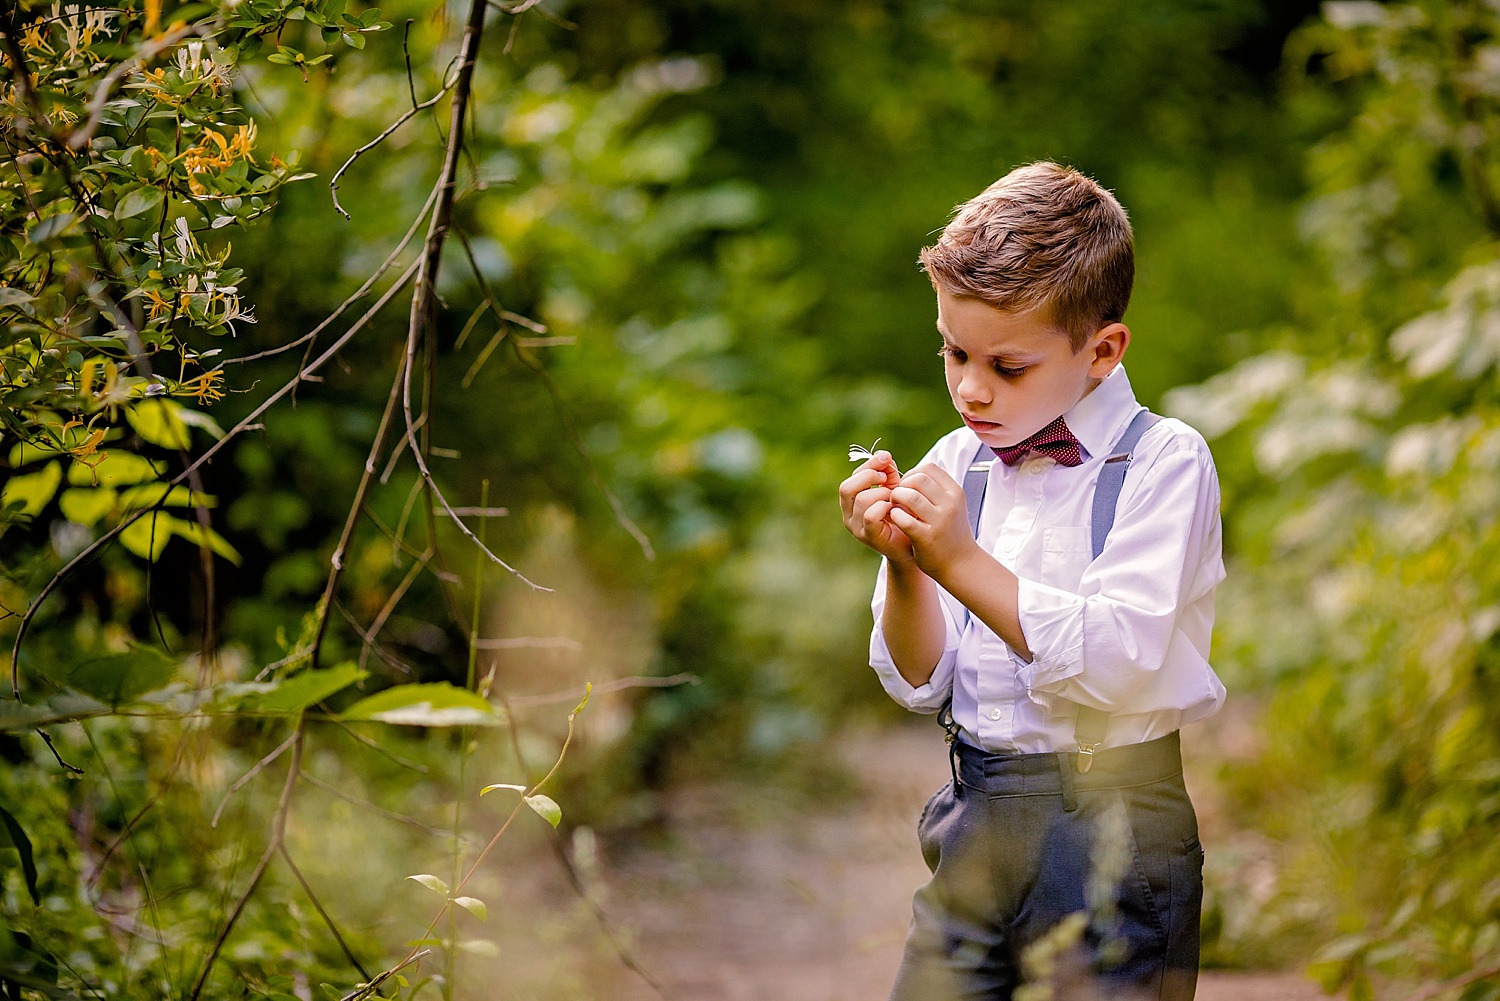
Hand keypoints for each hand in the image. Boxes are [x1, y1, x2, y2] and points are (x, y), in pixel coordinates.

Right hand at [839, 451, 912, 563]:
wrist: (912, 545)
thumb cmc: (901, 516)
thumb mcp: (893, 490)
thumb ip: (887, 473)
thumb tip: (884, 455)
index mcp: (851, 501)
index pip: (852, 477)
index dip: (869, 464)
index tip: (886, 458)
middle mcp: (848, 514)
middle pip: (847, 487)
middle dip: (869, 476)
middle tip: (887, 477)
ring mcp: (856, 527)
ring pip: (862, 499)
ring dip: (882, 493)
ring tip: (896, 497)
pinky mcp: (868, 536)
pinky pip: (871, 515)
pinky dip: (884, 507)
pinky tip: (895, 508)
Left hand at [887, 463, 978, 581]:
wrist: (961, 564)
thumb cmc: (950, 533)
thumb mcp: (951, 505)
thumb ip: (935, 489)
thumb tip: (911, 474)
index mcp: (955, 493)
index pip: (929, 468)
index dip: (912, 474)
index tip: (908, 487)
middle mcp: (950, 504)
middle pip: (918, 479)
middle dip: (902, 485)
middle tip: (898, 498)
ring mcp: (940, 521)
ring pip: (910, 496)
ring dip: (897, 499)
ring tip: (896, 508)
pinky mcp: (927, 538)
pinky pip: (904, 519)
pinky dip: (896, 516)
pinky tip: (897, 519)